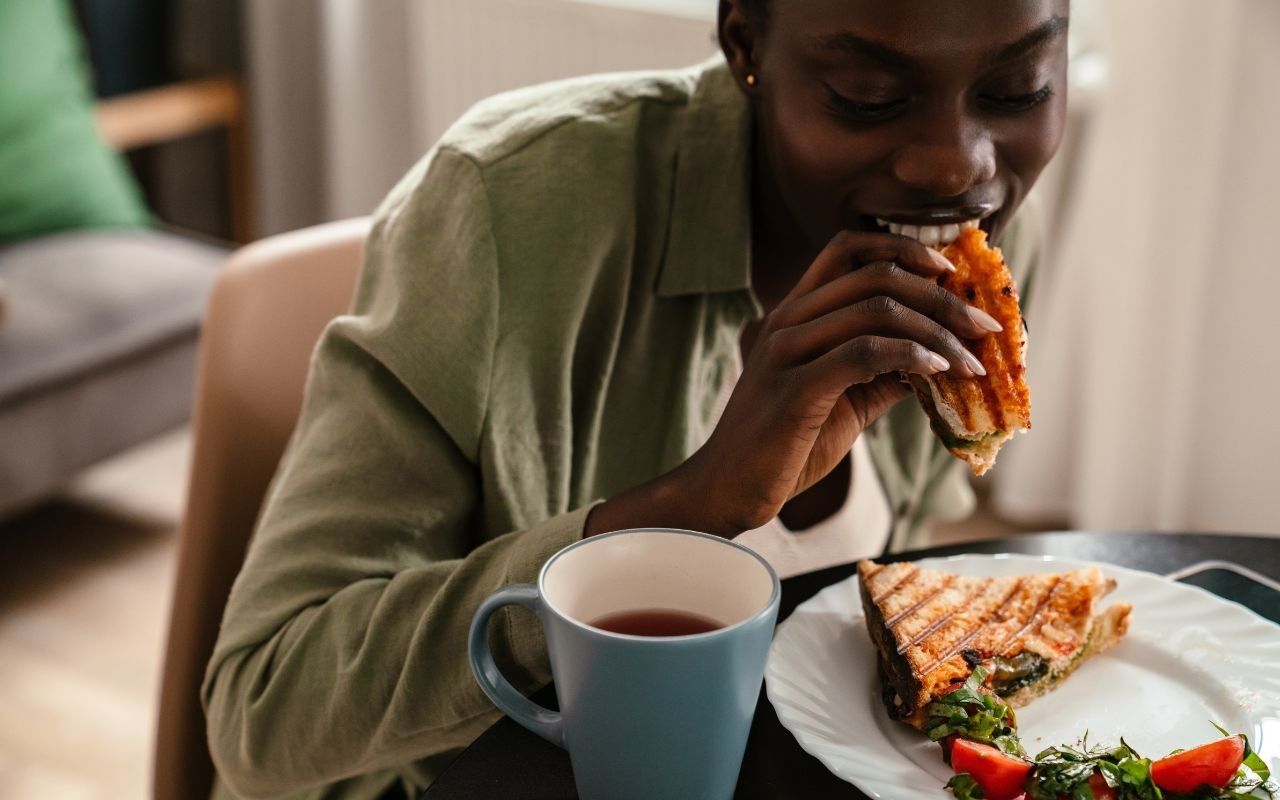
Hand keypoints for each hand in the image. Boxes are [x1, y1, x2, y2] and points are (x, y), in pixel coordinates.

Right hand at [668, 230, 1000, 534]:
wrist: (727, 491)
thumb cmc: (783, 448)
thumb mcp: (841, 402)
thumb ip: (881, 374)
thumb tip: (939, 361)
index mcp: (795, 314)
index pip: (849, 249)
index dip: (904, 248)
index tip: (949, 271)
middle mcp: (788, 321)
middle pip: (877, 275)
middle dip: (942, 296)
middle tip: (984, 326)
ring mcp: (787, 352)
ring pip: (876, 310)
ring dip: (938, 332)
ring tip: (973, 362)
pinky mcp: (795, 389)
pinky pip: (864, 353)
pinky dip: (910, 356)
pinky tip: (938, 371)